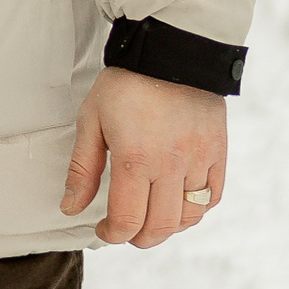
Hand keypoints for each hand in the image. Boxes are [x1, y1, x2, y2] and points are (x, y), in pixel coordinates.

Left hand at [60, 66, 227, 247]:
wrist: (169, 51)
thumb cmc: (126, 84)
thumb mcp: (92, 120)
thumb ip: (83, 168)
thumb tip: (71, 207)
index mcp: (136, 159)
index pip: (128, 220)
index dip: (113, 234)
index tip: (103, 230)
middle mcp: (171, 165)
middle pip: (160, 227)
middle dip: (138, 237)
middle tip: (125, 229)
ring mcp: (199, 160)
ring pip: (189, 218)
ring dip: (168, 228)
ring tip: (151, 218)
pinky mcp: (217, 153)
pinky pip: (212, 197)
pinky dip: (195, 210)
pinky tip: (178, 203)